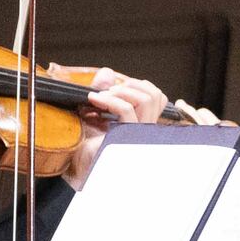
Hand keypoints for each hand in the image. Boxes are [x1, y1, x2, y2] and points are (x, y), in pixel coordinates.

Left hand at [60, 69, 170, 187]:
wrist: (80, 168)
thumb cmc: (88, 145)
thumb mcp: (96, 113)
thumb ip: (104, 92)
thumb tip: (108, 72)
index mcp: (142, 123)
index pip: (159, 98)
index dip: (142, 86)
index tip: (118, 88)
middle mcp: (145, 128)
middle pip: (156, 95)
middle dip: (132, 85)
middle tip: (110, 90)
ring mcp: (138, 132)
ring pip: (146, 100)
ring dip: (122, 90)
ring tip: (102, 94)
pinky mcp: (126, 136)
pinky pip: (126, 110)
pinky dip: (109, 99)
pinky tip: (95, 98)